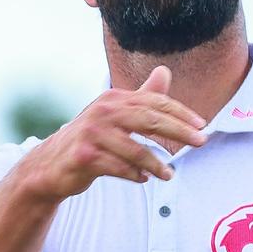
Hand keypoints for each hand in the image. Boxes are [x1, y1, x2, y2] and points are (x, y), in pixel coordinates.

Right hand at [16, 65, 206, 200]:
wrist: (50, 164)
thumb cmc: (90, 139)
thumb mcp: (115, 114)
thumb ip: (142, 96)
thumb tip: (164, 71)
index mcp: (113, 99)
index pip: (154, 102)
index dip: (181, 113)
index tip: (201, 126)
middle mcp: (103, 111)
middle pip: (149, 119)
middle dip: (179, 131)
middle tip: (201, 142)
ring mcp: (92, 134)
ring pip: (135, 149)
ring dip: (156, 163)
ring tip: (169, 174)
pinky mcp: (85, 156)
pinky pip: (118, 167)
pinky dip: (134, 174)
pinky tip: (143, 179)